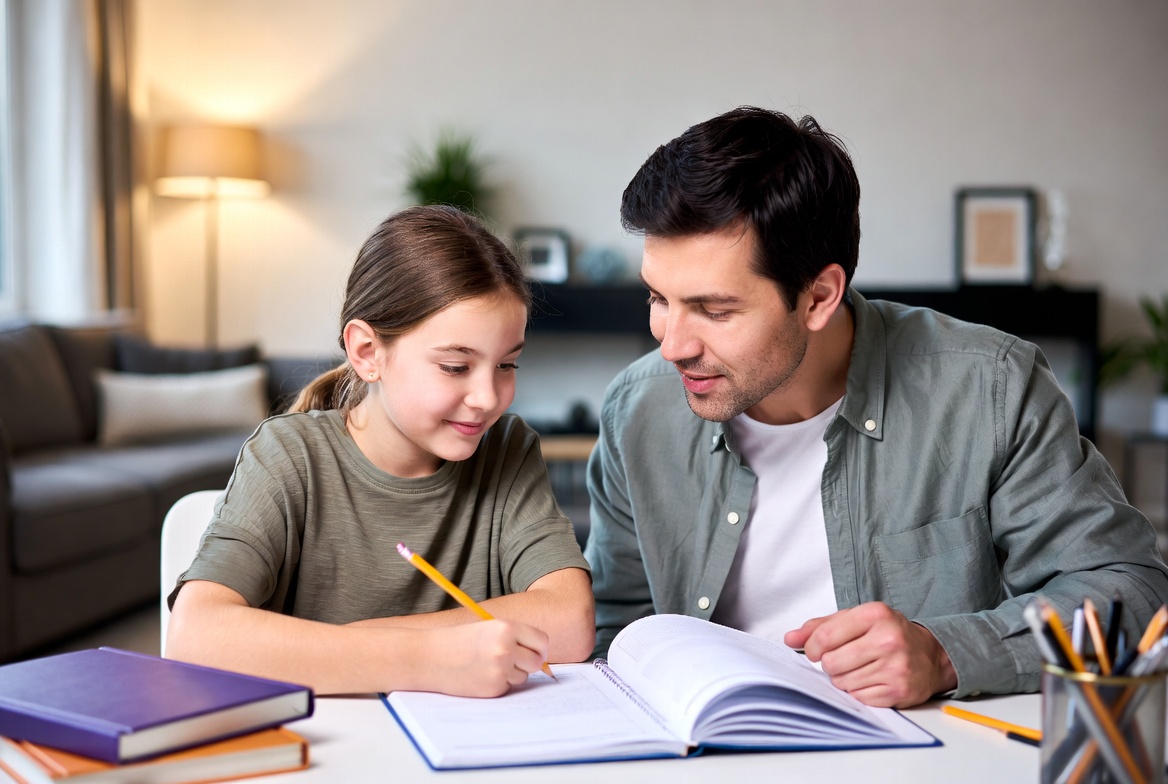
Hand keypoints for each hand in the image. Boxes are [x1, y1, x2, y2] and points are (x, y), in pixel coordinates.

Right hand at [427, 620, 548, 697]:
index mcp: (506, 628)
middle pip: (537, 662)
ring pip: (523, 677)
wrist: (429, 657)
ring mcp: (500, 670)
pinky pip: (508, 688)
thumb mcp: (488, 629)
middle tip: (514, 661)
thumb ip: (514, 638)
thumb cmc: (458, 640)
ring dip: (512, 674)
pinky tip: (480, 676)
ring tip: (488, 665)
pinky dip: (498, 684)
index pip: (542, 641)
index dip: (538, 647)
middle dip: (529, 663)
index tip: (533, 651)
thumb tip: (542, 657)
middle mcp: (506, 649)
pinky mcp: (493, 688)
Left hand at [783, 602, 956, 707]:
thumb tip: (790, 639)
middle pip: (831, 663)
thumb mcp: (856, 620)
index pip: (825, 636)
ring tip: (860, 668)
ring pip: (842, 683)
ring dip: (844, 679)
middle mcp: (888, 639)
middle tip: (844, 659)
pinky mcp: (899, 691)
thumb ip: (820, 627)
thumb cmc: (887, 634)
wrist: (930, 656)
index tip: (815, 650)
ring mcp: (895, 667)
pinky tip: (871, 680)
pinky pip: (858, 698)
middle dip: (830, 664)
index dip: (812, 648)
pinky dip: (859, 692)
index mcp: (875, 614)